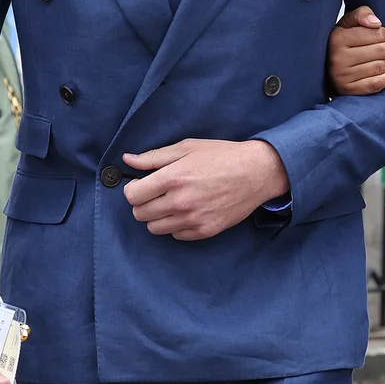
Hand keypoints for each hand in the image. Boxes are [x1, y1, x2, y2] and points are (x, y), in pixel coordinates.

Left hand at [121, 138, 287, 239]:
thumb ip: (154, 157)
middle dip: (143, 203)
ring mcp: (193, 219)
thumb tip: (128, 160)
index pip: (132, 196)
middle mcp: (181, 202)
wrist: (256, 173)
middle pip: (140, 214)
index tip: (141, 185)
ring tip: (171, 203)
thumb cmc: (222, 156)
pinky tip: (187, 212)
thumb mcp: (187, 148)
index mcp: (173, 178)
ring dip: (157, 217)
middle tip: (157, 194)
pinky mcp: (205, 231)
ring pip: (155, 228)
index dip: (133, 190)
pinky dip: (176, 225)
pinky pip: (176, 235)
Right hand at [326, 4, 384, 95]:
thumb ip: (361, 14)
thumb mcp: (348, 23)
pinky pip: (376, 84)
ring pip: (379, 67)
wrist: (327, 68)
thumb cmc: (342, 43)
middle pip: (379, 51)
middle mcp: (338, 58)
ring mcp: (343, 76)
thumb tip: (377, 23)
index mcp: (338, 38)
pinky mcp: (349, 90)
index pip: (373, 34)